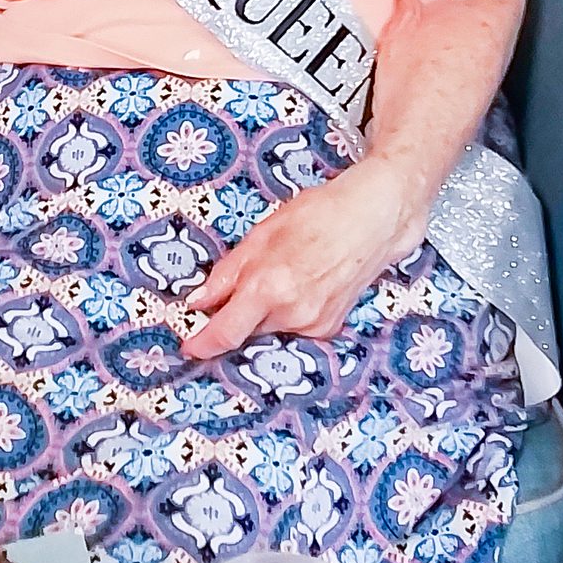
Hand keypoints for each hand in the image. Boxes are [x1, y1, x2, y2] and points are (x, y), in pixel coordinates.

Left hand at [180, 161, 425, 358]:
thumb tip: (199, 300)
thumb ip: (227, 273)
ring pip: (269, 329)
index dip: (202, 343)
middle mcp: (291, 313)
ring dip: (263, 312)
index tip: (189, 346)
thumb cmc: (319, 216)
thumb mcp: (261, 235)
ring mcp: (313, 324)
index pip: (226, 332)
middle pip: (246, 331)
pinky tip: (300, 285)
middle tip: (244, 288)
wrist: (373, 221)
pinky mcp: (328, 328)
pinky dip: (286, 312)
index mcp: (269, 287)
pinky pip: (293, 328)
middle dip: (236, 316)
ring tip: (283, 275)